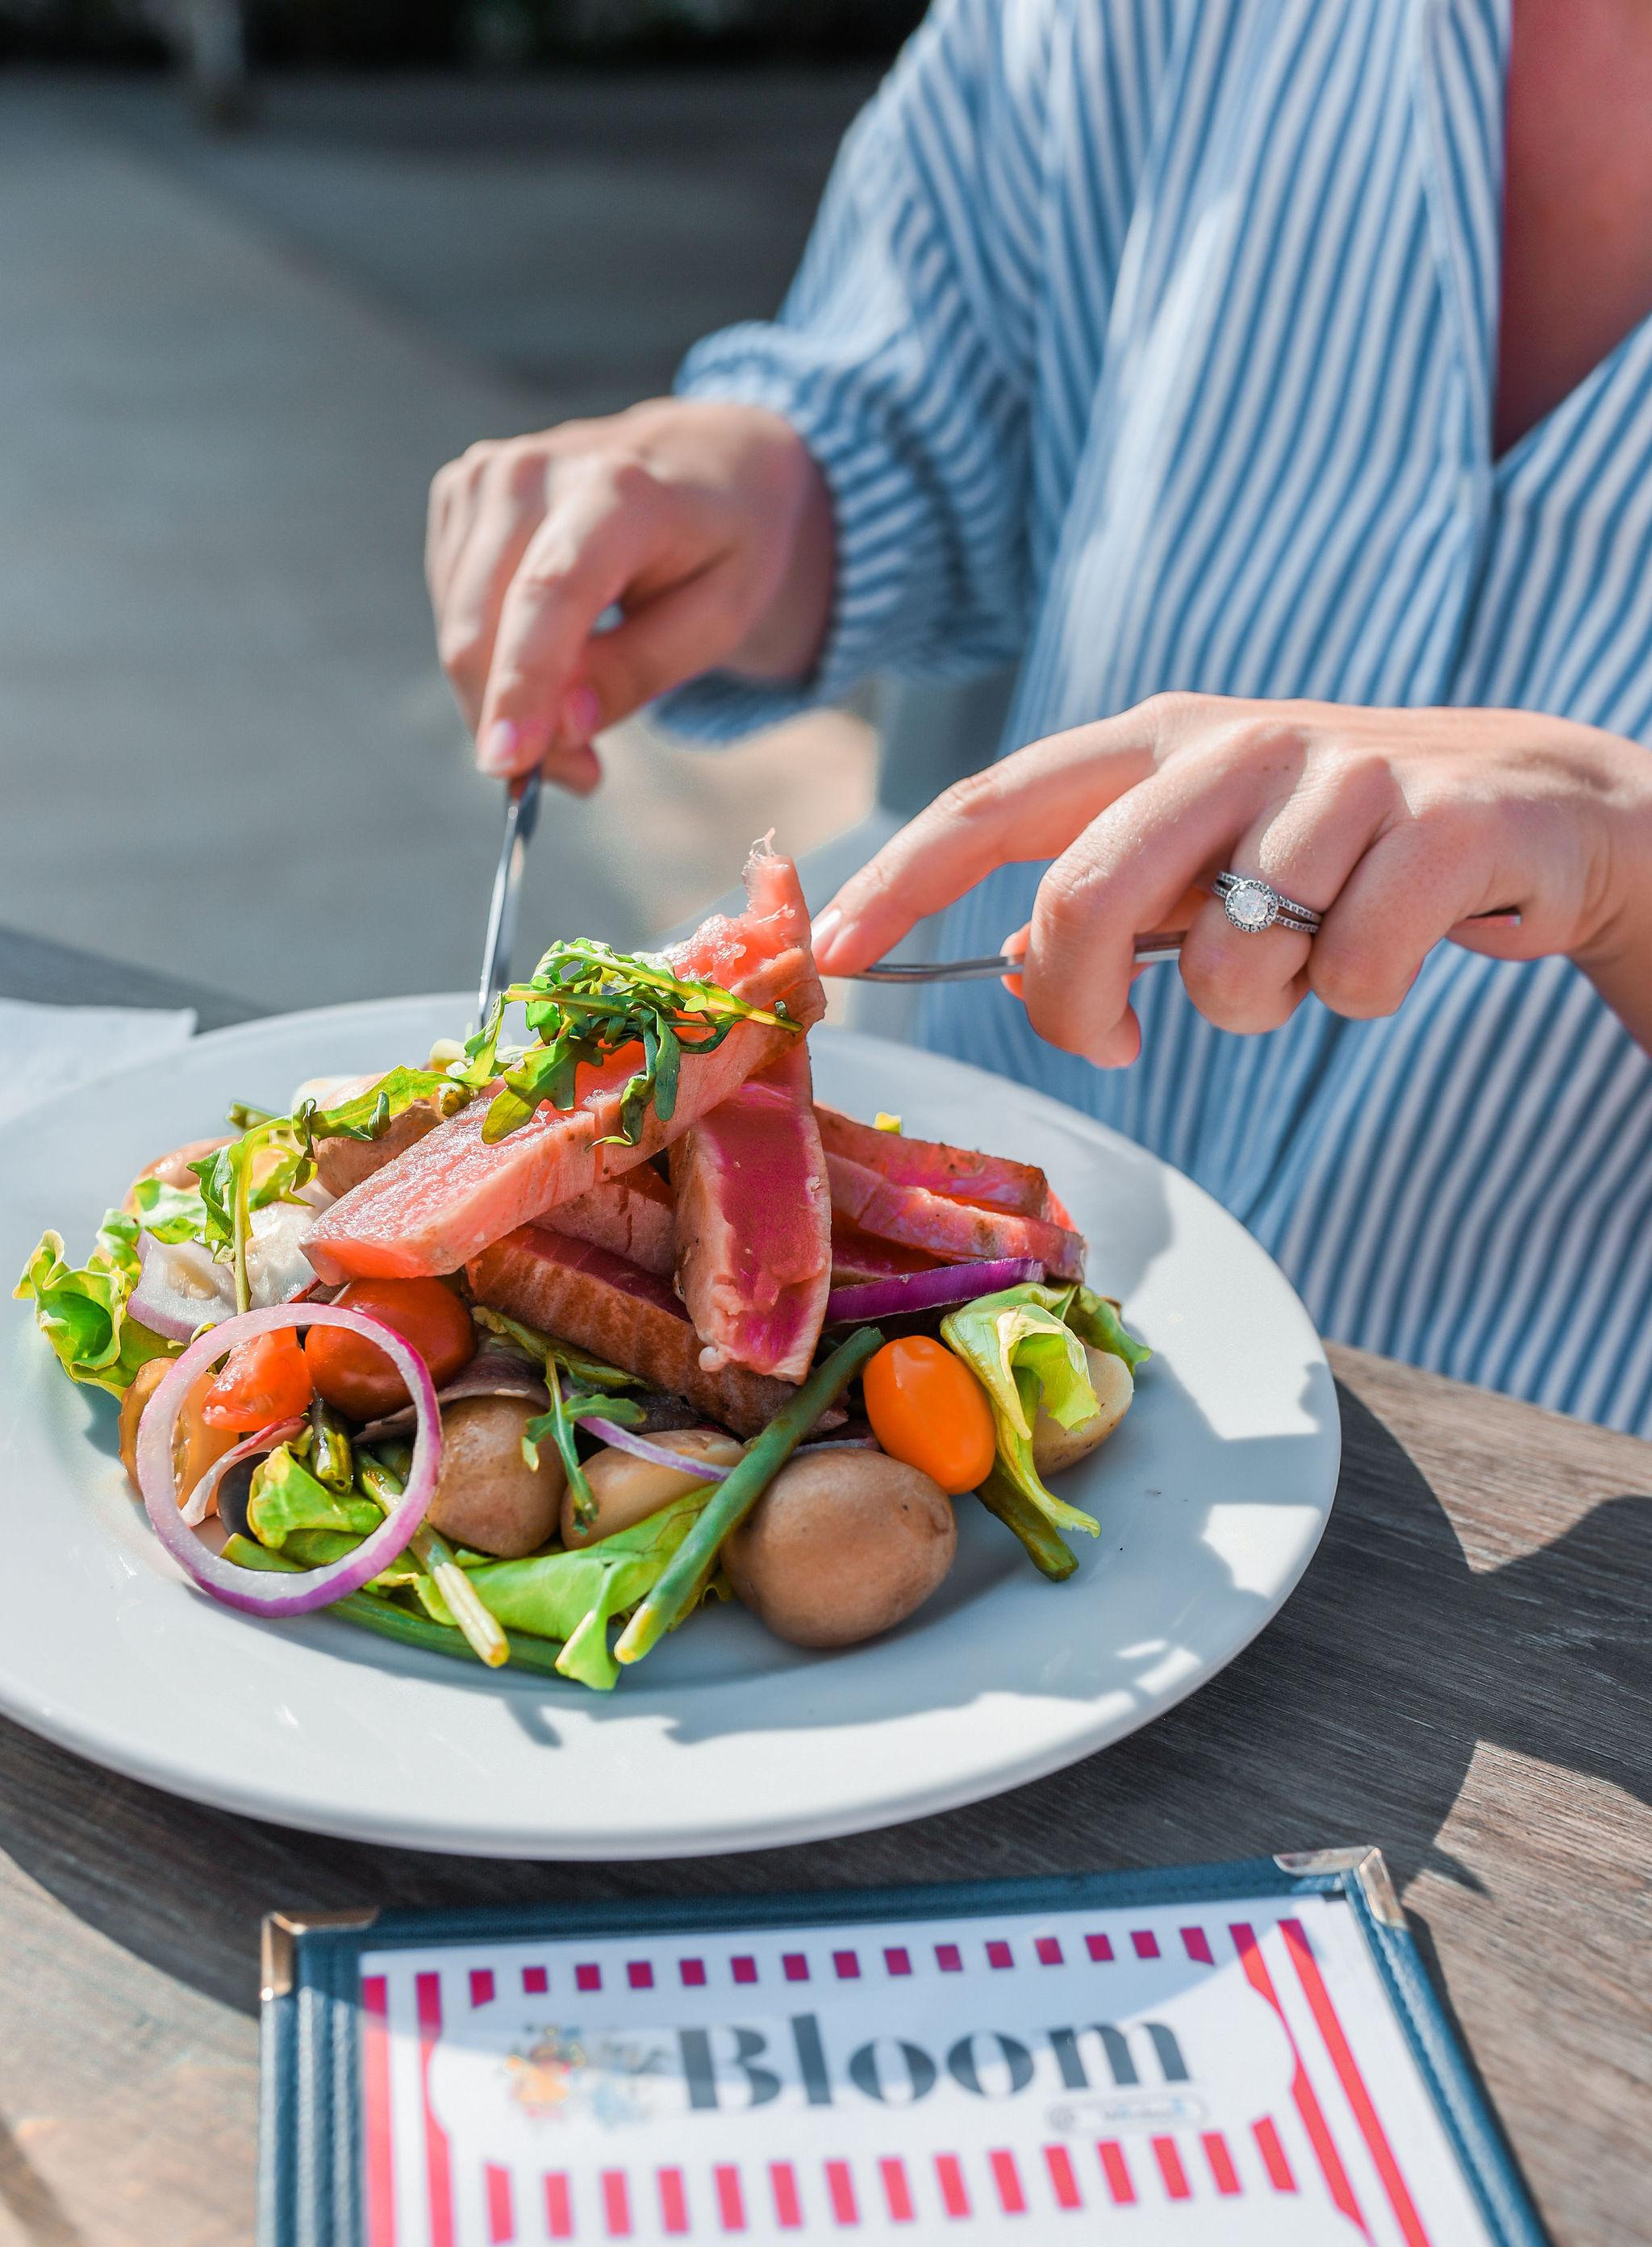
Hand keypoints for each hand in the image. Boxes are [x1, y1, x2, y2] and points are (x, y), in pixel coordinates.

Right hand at [426, 398, 834, 790]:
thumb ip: (639, 672)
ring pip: (457, 629)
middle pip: (483, 626)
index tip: (506, 762)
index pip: (548, 595)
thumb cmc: (726, 542)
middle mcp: (534, 471)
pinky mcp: (460, 492)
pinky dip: (492, 660)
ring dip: (502, 701)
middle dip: (515, 722)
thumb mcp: (721, 617)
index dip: (521, 684)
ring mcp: (487, 476)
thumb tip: (560, 728)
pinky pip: (453, 610)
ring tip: (577, 720)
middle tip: (579, 775)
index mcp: (618, 489)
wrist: (710, 457)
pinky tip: (548, 661)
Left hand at [812, 693, 1651, 1062]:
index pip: (994, 803)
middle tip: (1119, 1043)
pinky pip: (1352, 974)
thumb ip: (1108, 897)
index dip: (900, 877)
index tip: (829, 950)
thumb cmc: (1340, 847)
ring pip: (1229, 959)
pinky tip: (1391, 946)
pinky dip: (1362, 996)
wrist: (1541, 807)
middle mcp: (1232, 743)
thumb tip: (1009, 961)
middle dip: (1079, 1001)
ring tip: (1309, 959)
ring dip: (1258, 1006)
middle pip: (1085, 890)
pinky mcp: (1437, 825)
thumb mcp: (1207, 858)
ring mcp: (1338, 776)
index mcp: (1152, 743)